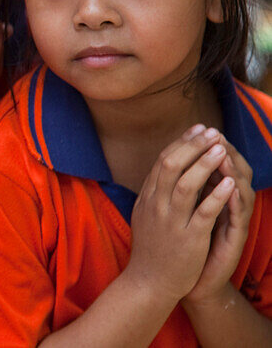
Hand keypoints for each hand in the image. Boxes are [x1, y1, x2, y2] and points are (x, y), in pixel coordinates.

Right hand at [125, 126, 235, 303]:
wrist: (149, 282)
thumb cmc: (152, 247)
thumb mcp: (147, 214)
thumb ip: (155, 191)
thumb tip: (167, 167)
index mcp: (148, 197)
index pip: (162, 161)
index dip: (181, 143)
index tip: (198, 130)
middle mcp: (156, 205)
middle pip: (170, 165)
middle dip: (192, 146)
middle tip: (211, 132)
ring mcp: (171, 221)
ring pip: (185, 184)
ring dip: (204, 164)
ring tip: (220, 148)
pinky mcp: (188, 238)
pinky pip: (202, 213)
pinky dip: (215, 195)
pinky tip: (228, 182)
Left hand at [185, 138, 254, 306]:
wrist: (177, 280)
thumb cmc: (177, 243)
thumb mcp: (176, 210)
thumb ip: (179, 188)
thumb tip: (168, 162)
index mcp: (212, 197)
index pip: (216, 164)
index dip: (207, 147)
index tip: (196, 128)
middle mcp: (227, 206)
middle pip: (234, 171)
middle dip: (222, 151)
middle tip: (213, 133)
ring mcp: (233, 221)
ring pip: (240, 189)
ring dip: (231, 169)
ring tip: (222, 152)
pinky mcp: (234, 238)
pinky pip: (237, 215)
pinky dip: (233, 199)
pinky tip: (229, 185)